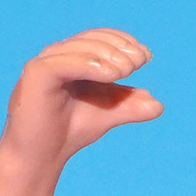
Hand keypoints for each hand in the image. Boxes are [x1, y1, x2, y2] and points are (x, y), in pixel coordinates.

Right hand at [3, 28, 161, 166]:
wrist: (43, 156)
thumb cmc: (69, 131)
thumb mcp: (107, 114)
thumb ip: (129, 106)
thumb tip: (158, 104)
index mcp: (74, 58)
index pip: (101, 39)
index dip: (125, 42)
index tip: (146, 57)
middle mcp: (59, 54)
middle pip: (93, 40)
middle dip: (120, 49)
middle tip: (139, 62)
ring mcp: (46, 62)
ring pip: (81, 49)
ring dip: (108, 56)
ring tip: (127, 70)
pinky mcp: (37, 74)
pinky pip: (66, 62)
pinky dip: (89, 65)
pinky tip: (112, 75)